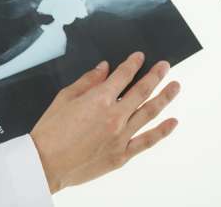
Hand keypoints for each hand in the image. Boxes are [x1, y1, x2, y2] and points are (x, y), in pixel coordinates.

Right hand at [29, 52, 180, 193]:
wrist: (45, 164)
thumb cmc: (50, 131)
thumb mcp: (65, 97)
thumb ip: (87, 81)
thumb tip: (104, 68)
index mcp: (99, 99)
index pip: (123, 75)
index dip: (133, 64)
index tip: (140, 57)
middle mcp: (114, 116)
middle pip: (142, 91)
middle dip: (155, 76)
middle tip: (165, 66)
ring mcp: (121, 136)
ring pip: (149, 112)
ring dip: (164, 97)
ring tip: (175, 86)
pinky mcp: (122, 155)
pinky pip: (147, 141)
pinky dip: (162, 131)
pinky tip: (172, 122)